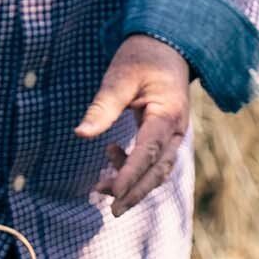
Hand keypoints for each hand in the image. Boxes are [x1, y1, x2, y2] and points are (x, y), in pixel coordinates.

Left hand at [75, 34, 191, 215]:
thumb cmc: (142, 58)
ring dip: (133, 185)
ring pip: (158, 172)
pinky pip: (154, 163)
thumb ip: (102, 107)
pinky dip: (134, 170)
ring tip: (101, 186)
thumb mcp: (119, 77)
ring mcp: (174, 136)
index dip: (131, 175)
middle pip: (159, 172)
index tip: (112, 192)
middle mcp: (176, 131)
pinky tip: (112, 156)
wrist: (167, 48)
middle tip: (112, 210)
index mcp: (167, 114)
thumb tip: (81, 134)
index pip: (148, 153)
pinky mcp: (167, 137)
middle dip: (136, 193)